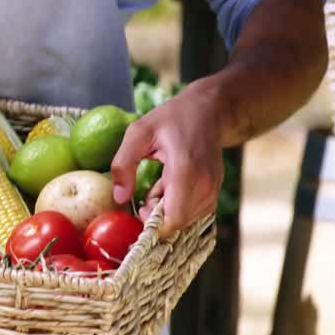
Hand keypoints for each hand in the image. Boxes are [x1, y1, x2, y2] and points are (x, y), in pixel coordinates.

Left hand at [110, 85, 223, 237]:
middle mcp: (205, 183)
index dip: (154, 223)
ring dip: (167, 211)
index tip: (139, 209)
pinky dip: (179, 206)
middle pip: (179, 222)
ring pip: (188, 220)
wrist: (208, 111)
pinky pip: (195, 212)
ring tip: (158, 187)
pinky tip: (170, 187)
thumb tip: (119, 198)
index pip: (175, 217)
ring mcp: (213, 188)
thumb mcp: (137, 133)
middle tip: (145, 196)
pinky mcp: (215, 191)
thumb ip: (123, 164)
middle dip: (157, 217)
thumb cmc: (171, 119)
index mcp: (184, 169)